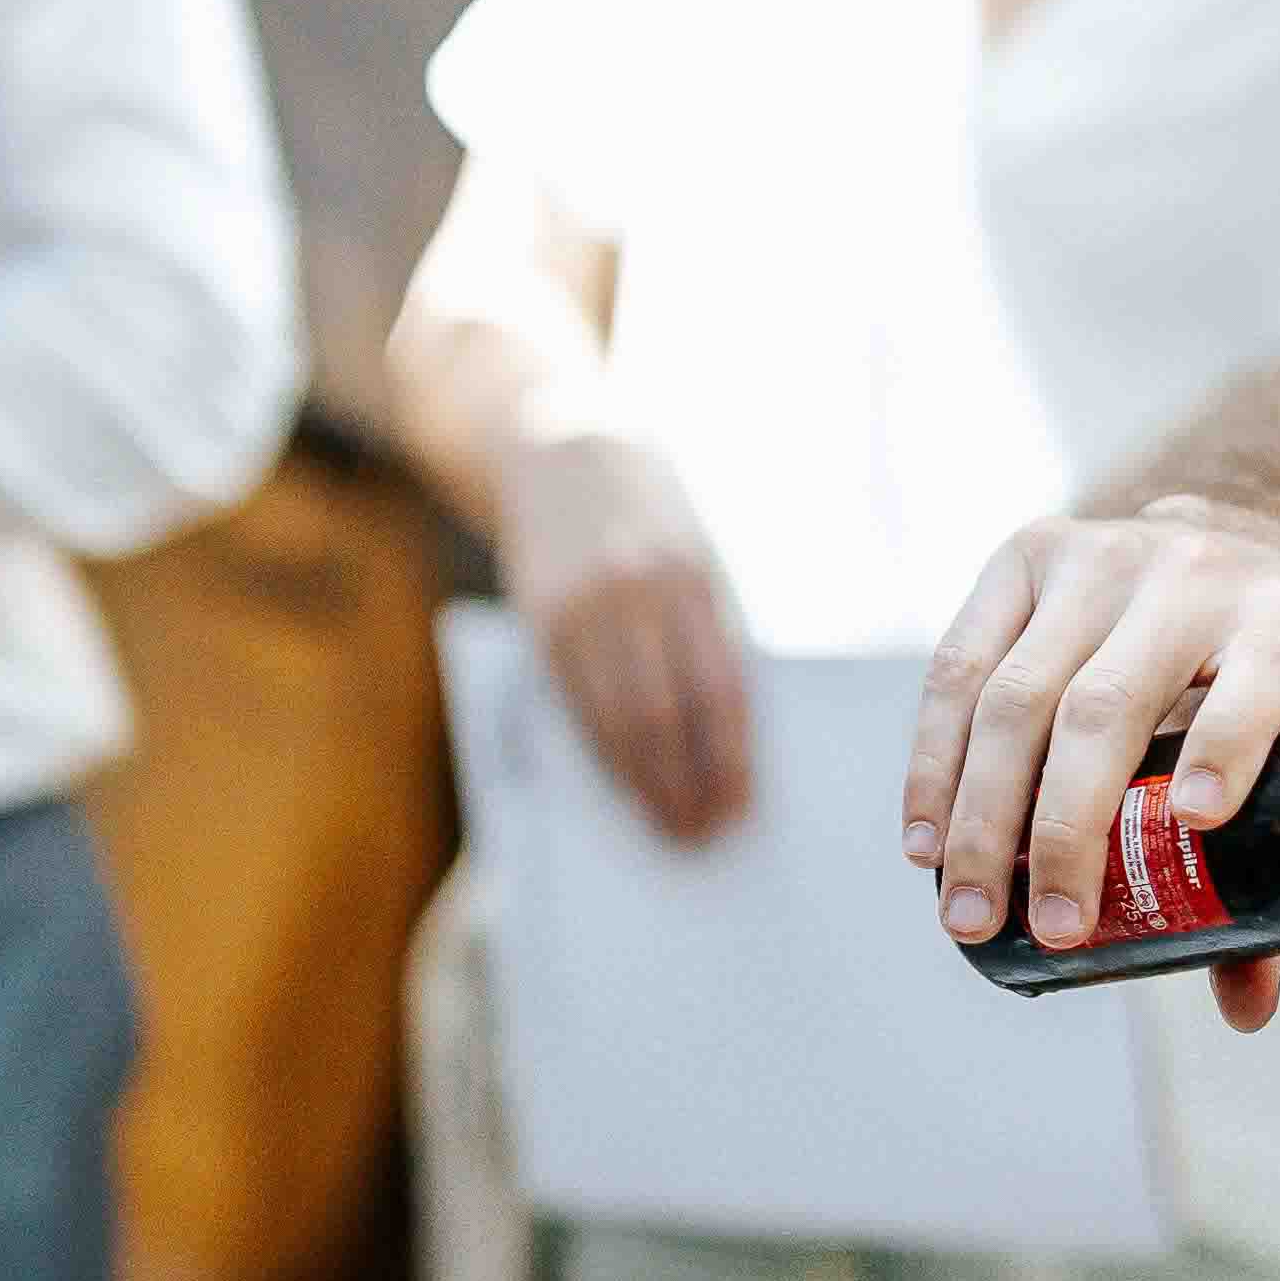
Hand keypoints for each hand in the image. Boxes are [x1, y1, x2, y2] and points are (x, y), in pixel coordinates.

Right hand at [497, 426, 751, 844]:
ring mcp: (583, 606)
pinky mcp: (539, 618)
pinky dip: (599, 751)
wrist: (561, 445)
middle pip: (666, 715)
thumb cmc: (650, 512)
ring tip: (664, 821)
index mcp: (696, 576)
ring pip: (614, 719)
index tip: (740, 807)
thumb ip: (708, 630)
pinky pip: (574, 703)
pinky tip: (619, 780)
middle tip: (701, 835)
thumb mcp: (698, 554)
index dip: (731, 757)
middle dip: (684, 783)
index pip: (720, 688)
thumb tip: (726, 736)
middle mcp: (638, 591)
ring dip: (641, 782)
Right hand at [903, 495, 1279, 1024]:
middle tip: (1050, 929)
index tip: (1199, 818)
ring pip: (1016, 693)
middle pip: (1108, 707)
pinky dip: (933, 763)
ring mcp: (1101, 557)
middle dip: (1066, 830)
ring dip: (980, 816)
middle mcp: (1194, 575)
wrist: (1228, 544)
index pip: (1260, 681)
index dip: (1228, 744)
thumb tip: (1248, 1004)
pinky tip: (925, 842)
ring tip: (969, 913)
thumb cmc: (1264, 678)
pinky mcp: (1027, 554)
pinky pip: (957, 667)